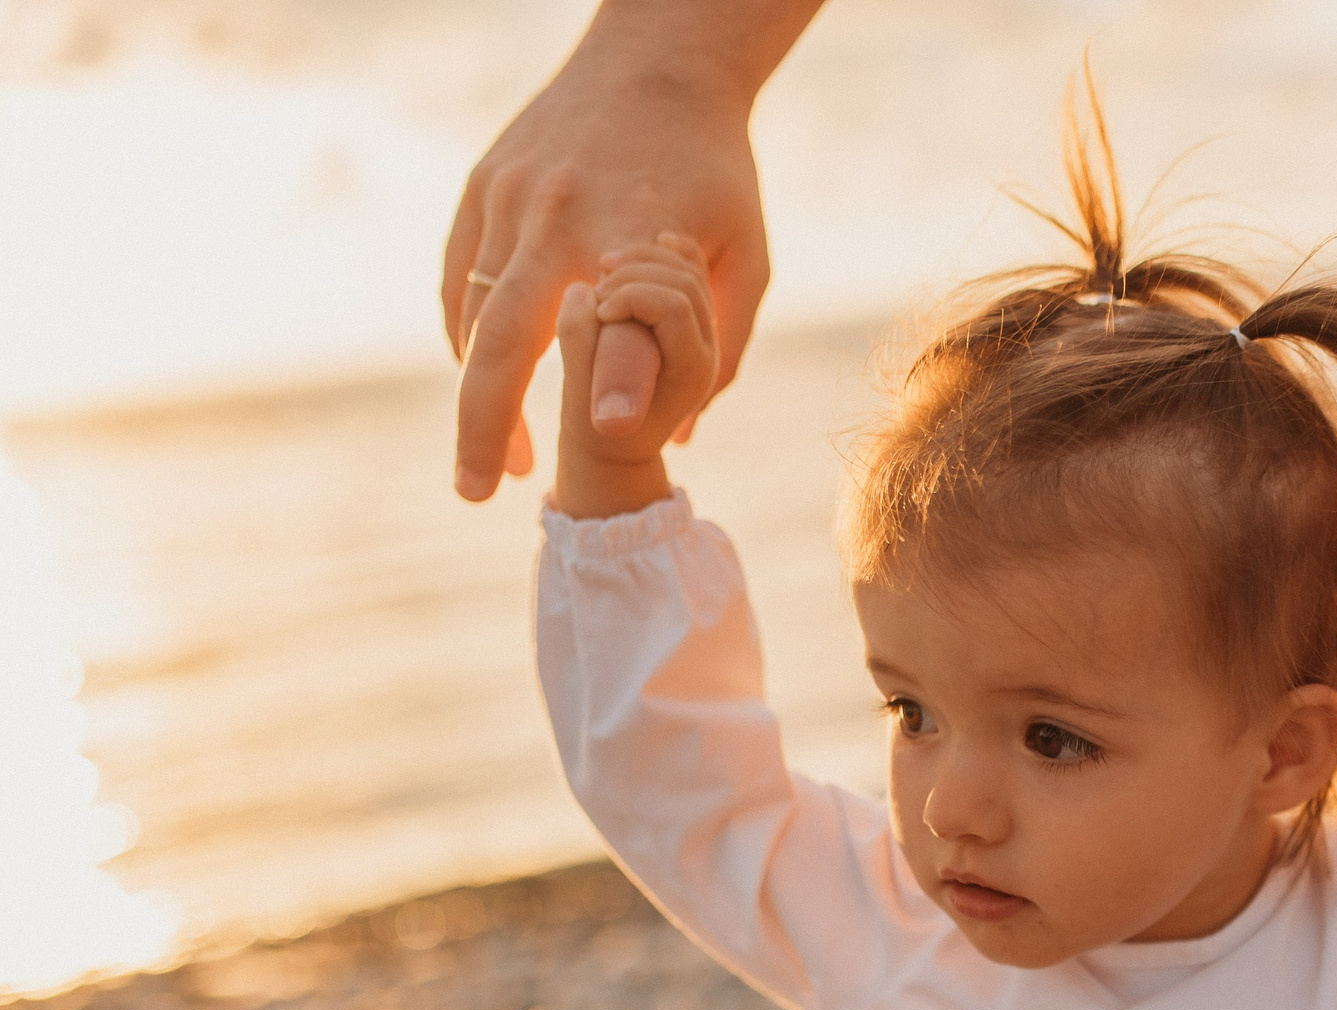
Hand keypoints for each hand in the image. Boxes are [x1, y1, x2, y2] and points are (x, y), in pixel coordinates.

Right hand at [442, 48, 768, 500]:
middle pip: (499, 338)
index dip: (609, 385)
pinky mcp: (485, 186)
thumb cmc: (716, 172)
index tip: (596, 443)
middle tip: (479, 493)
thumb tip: (685, 436)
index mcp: (629, 238)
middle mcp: (557, 220)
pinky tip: (489, 379)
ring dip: (479, 391)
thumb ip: (719, 344)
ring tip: (508, 454)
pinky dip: (468, 337)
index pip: (612, 331)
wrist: (658, 62)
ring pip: (470, 315)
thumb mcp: (748, 254)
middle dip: (482, 424)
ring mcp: (511, 199)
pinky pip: (462, 279)